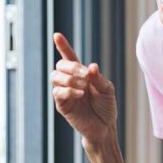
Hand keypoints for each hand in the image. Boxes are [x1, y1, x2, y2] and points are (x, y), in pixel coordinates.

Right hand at [51, 32, 117, 147]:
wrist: (105, 127)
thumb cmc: (106, 107)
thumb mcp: (107, 90)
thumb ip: (99, 78)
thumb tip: (91, 66)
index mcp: (81, 74)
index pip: (69, 57)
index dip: (62, 46)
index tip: (56, 35)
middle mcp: (70, 81)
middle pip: (60, 65)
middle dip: (72, 67)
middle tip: (86, 75)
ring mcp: (64, 93)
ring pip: (55, 77)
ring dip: (69, 78)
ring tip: (84, 87)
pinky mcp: (62, 105)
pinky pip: (58, 93)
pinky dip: (69, 90)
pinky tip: (80, 93)